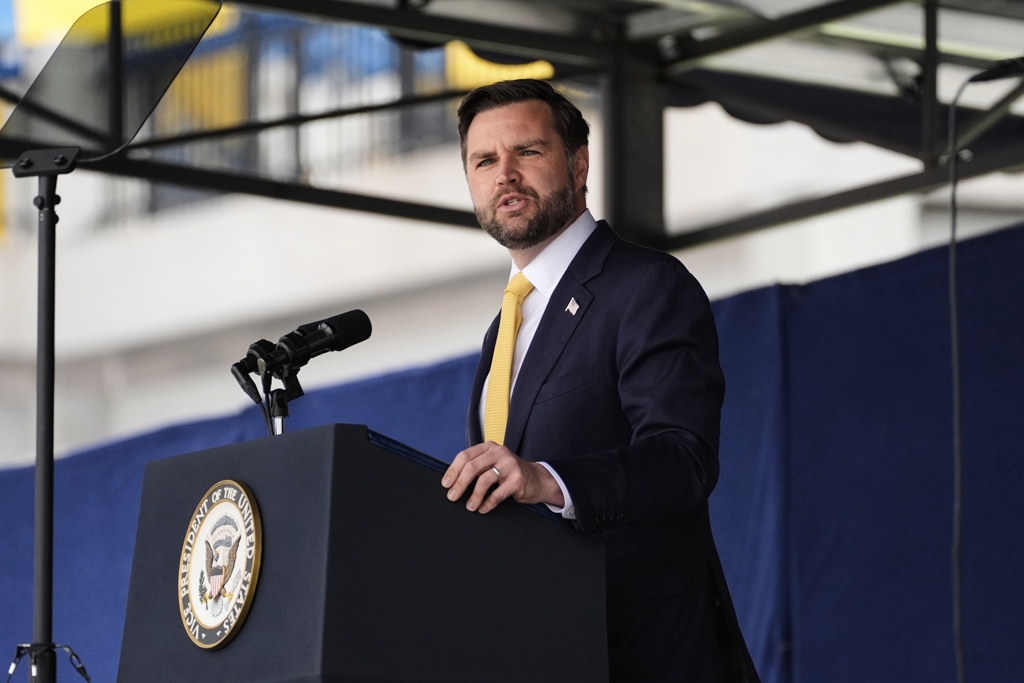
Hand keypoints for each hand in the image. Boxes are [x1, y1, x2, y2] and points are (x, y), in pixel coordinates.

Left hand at [442, 441, 564, 513]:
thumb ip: (476, 466)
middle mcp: (499, 452)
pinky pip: (498, 493)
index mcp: (489, 447)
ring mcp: (510, 464)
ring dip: (474, 496)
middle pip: (472, 467)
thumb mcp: (492, 464)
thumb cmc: (509, 473)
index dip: (453, 471)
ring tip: (470, 506)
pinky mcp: (518, 478)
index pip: (465, 456)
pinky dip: (488, 503)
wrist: (537, 479)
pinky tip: (483, 508)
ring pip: (484, 480)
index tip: (446, 484)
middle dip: (460, 484)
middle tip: (452, 496)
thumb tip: (452, 481)